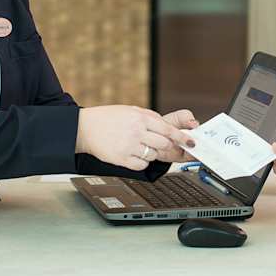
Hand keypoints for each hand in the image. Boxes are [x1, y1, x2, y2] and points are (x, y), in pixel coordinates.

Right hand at [76, 105, 194, 170]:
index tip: (191, 142)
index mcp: (140, 117)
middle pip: (164, 144)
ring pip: (153, 155)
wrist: (85, 128)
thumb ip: (150, 117)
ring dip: (151, 153)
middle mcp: (136, 131)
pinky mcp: (122, 158)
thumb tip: (168, 127)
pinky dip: (142, 162)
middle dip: (166, 146)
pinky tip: (133, 154)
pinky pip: (142, 164)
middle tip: (161, 145)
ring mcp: (129, 146)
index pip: (168, 129)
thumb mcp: (130, 110)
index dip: (181, 137)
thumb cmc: (108, 118)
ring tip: (140, 146)